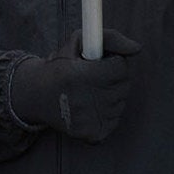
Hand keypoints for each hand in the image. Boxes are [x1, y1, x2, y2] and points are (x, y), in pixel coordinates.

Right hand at [10, 32, 139, 140]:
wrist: (37, 96)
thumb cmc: (61, 65)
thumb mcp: (79, 40)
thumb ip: (111, 38)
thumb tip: (137, 48)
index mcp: (82, 76)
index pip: (120, 68)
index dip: (114, 62)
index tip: (102, 61)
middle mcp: (86, 101)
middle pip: (123, 85)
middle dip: (114, 77)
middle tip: (97, 75)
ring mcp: (91, 120)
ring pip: (121, 102)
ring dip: (111, 94)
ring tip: (91, 90)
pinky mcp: (94, 134)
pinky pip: (115, 118)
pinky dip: (107, 111)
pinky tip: (91, 105)